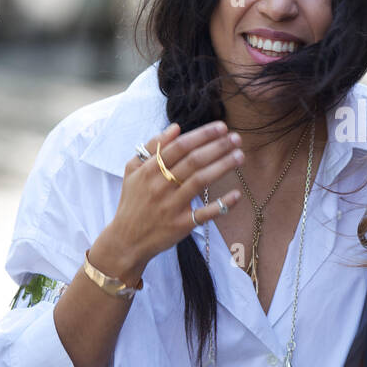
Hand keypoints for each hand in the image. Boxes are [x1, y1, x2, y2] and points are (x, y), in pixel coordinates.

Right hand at [90, 121, 243, 283]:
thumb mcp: (132, 170)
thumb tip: (175, 128)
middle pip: (193, 161)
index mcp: (149, 170)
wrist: (126, 240)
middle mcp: (160, 186)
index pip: (180, 146)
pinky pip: (204, 213)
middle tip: (236, 138)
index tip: (221, 127)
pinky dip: (221, 204)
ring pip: (200, 181)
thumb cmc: (132, 201)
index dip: (202, 135)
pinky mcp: (181, 225)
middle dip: (218, 147)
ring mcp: (171, 206)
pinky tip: (236, 194)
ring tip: (240, 156)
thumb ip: (151, 147)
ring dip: (223, 167)